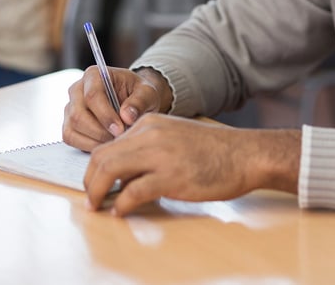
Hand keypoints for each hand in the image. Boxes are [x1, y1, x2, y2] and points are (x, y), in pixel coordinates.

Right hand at [63, 67, 172, 149]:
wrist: (133, 100)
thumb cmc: (138, 93)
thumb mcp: (147, 93)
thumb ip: (139, 102)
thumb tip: (126, 116)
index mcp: (94, 75)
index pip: (92, 95)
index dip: (105, 115)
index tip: (120, 129)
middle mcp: (77, 89)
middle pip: (78, 115)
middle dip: (100, 131)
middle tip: (119, 139)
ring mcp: (70, 107)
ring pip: (72, 128)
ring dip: (94, 140)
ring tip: (115, 141)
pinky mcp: (69, 124)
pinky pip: (71, 138)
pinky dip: (87, 146)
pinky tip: (105, 144)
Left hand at [83, 115, 301, 215]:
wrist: (245, 154)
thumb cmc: (214, 151)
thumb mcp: (174, 137)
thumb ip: (148, 148)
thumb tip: (125, 176)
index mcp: (149, 123)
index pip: (108, 144)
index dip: (95, 168)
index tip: (94, 184)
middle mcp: (149, 134)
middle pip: (101, 156)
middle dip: (89, 181)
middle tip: (90, 199)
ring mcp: (159, 154)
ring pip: (109, 170)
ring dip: (97, 192)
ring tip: (98, 206)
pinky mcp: (171, 177)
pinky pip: (132, 192)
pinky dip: (121, 205)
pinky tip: (121, 211)